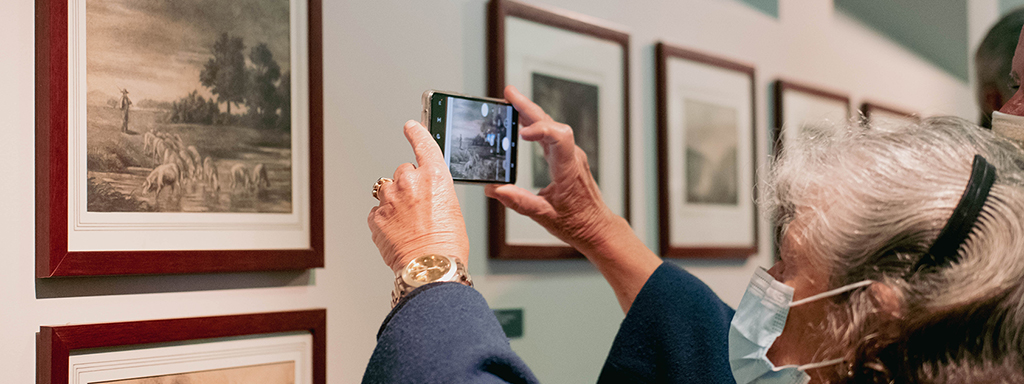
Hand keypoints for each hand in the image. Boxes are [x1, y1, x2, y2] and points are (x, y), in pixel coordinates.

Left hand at [368, 120, 469, 272]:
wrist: (430, 268)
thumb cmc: (447, 245)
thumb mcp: (452, 211)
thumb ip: (436, 194)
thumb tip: (424, 197)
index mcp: (435, 177)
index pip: (424, 144)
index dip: (416, 133)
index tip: (411, 126)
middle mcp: (410, 182)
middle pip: (403, 172)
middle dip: (407, 185)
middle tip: (417, 208)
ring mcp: (390, 198)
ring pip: (387, 191)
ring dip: (394, 202)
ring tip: (407, 224)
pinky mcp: (375, 216)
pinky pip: (377, 211)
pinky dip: (384, 220)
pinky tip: (397, 233)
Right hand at [485, 85, 617, 253]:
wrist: (596, 227)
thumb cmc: (577, 223)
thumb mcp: (545, 216)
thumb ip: (519, 202)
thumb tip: (495, 189)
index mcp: (568, 170)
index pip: (559, 138)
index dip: (541, 130)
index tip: (521, 133)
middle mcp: (570, 158)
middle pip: (551, 124)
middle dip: (528, 107)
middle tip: (508, 94)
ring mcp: (570, 156)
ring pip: (551, 126)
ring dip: (531, 112)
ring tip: (510, 100)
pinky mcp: (566, 158)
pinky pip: (551, 134)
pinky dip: (536, 124)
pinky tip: (522, 120)